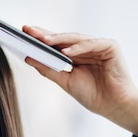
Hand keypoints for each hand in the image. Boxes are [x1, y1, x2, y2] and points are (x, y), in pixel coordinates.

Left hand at [23, 26, 137, 136]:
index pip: (56, 44)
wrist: (114, 106)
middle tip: (28, 30)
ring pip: (76, 38)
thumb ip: (48, 69)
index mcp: (76, 55)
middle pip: (63, 38)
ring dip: (59, 39)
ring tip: (43, 40)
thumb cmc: (93, 95)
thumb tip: (28, 58)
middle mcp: (86, 47)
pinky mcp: (110, 46)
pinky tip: (65, 51)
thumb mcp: (65, 81)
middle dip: (46, 34)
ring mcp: (99, 45)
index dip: (40, 39)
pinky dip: (79, 47)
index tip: (23, 34)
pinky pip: (92, 43)